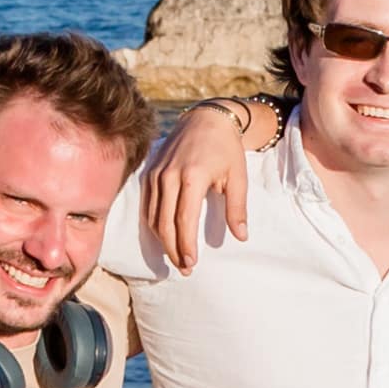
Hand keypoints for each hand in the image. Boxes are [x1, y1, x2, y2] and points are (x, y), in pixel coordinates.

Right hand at [144, 99, 255, 273]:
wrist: (207, 119)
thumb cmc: (226, 149)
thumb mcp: (238, 177)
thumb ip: (237, 207)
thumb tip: (240, 236)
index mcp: (192, 177)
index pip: (184, 220)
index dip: (186, 245)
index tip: (191, 263)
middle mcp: (169, 176)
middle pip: (165, 222)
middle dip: (173, 249)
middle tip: (184, 268)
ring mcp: (156, 174)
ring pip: (153, 216)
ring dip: (162, 241)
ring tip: (175, 257)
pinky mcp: (150, 173)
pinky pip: (148, 205)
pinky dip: (153, 224)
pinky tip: (163, 237)